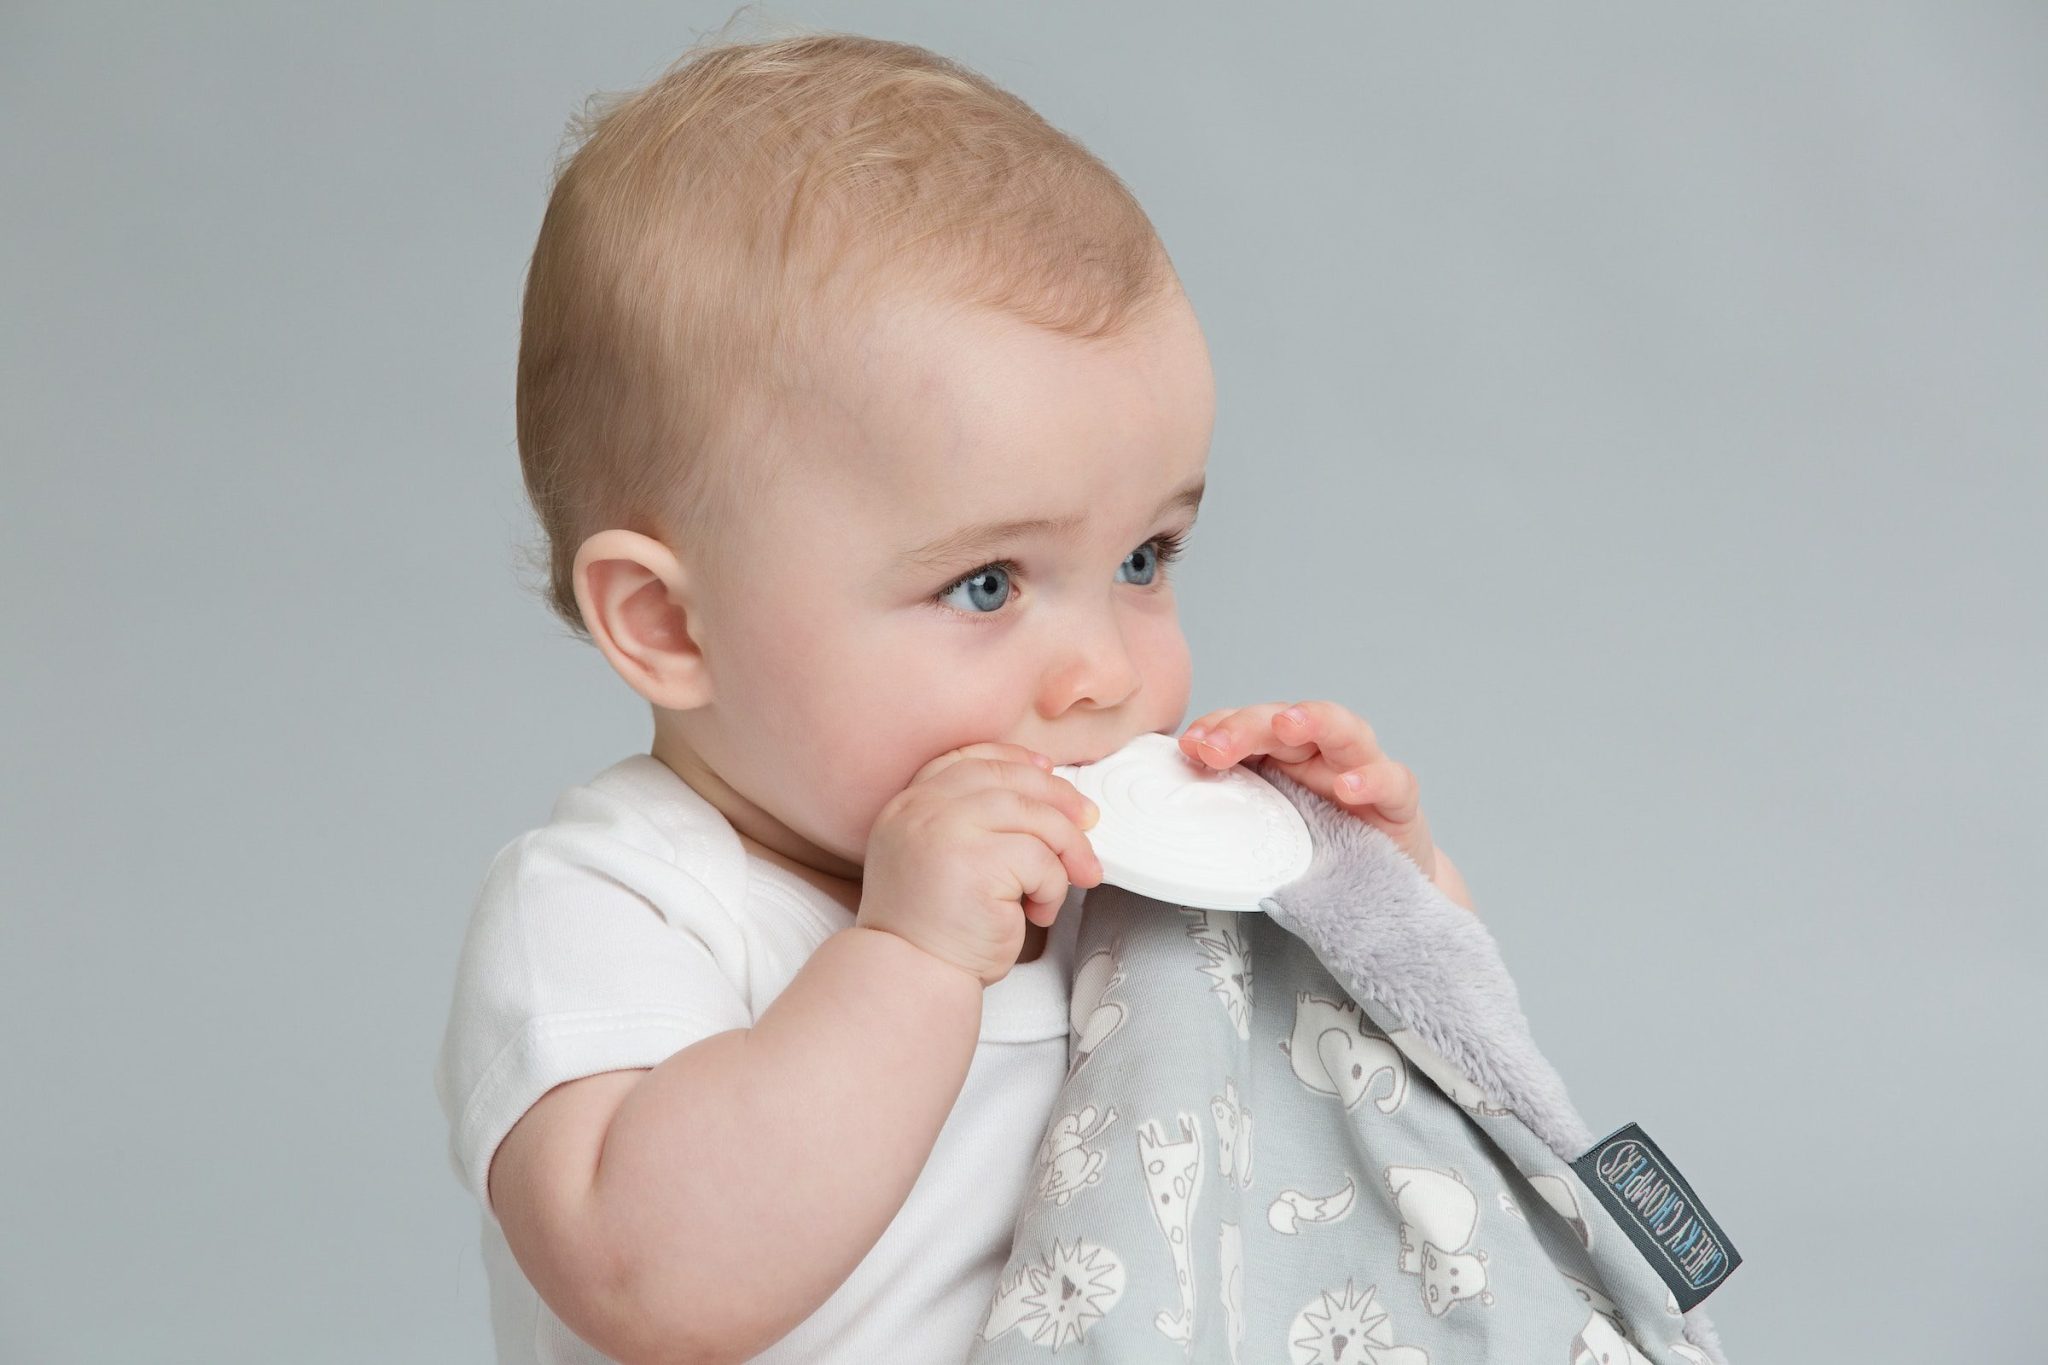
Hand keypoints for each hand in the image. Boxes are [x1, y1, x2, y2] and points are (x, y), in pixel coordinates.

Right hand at [859, 741, 1103, 987]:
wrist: (911, 975)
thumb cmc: (932, 928)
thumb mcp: (938, 858)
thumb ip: (970, 822)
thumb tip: (1047, 794)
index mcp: (909, 804)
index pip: (968, 759)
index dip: (1015, 761)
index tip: (1047, 772)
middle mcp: (922, 810)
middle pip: (1009, 781)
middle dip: (1058, 800)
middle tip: (1087, 823)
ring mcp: (947, 832)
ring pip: (1035, 818)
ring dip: (1065, 850)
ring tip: (1066, 883)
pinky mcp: (977, 864)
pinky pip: (1042, 861)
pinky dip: (1053, 888)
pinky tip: (1038, 912)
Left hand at [1178, 701, 1475, 912]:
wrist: (1381, 894)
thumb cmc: (1317, 856)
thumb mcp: (1263, 839)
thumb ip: (1225, 822)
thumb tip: (1159, 827)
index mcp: (1281, 758)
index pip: (1245, 726)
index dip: (1217, 727)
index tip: (1188, 747)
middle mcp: (1320, 755)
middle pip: (1284, 721)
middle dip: (1247, 725)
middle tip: (1216, 745)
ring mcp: (1362, 772)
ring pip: (1344, 729)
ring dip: (1314, 719)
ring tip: (1287, 724)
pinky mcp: (1399, 804)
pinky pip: (1393, 780)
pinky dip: (1371, 778)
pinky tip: (1347, 787)